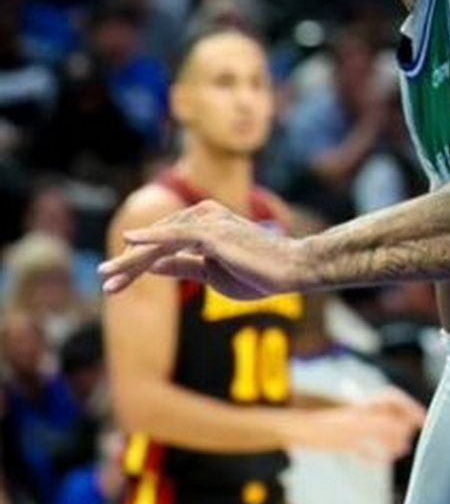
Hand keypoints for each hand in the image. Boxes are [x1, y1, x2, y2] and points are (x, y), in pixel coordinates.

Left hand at [99, 201, 308, 299]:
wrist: (292, 270)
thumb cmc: (259, 272)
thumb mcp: (212, 273)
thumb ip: (183, 265)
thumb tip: (153, 265)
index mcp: (205, 227)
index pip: (163, 246)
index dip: (136, 266)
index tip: (113, 285)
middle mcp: (204, 218)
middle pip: (157, 241)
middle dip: (128, 262)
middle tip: (103, 279)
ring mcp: (209, 223)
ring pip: (161, 241)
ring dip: (132, 258)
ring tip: (108, 275)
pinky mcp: (213, 232)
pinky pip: (176, 235)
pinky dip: (151, 238)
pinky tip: (131, 242)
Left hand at [293, 393, 423, 461]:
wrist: (295, 431)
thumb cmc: (323, 425)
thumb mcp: (356, 425)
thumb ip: (381, 425)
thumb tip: (404, 428)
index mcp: (367, 405)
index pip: (394, 399)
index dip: (411, 407)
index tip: (424, 419)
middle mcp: (362, 413)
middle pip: (389, 415)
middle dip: (403, 424)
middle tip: (415, 434)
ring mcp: (352, 427)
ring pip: (378, 432)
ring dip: (391, 440)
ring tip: (402, 449)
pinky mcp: (342, 441)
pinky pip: (363, 447)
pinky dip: (373, 453)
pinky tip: (380, 461)